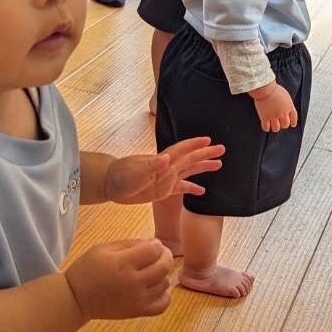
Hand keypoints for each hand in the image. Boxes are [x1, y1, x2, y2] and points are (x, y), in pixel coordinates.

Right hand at [66, 238, 173, 319]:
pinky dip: (165, 295)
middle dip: (165, 256)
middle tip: (159, 254)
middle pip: (164, 266)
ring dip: (162, 274)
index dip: (156, 244)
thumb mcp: (104, 248)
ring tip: (151, 271)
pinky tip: (156, 288)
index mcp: (121, 263)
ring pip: (165, 283)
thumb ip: (131, 244)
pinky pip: (163, 305)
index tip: (152, 244)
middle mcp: (132, 282)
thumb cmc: (88, 270)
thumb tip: (155, 244)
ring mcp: (137, 299)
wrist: (76, 299)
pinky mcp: (138, 312)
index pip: (153, 250)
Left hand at [105, 137, 224, 203]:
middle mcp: (167, 168)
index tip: (208, 140)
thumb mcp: (136, 172)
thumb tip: (167, 158)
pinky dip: (192, 188)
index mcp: (162, 162)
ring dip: (202, 167)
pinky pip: (181, 188)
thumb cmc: (121, 176)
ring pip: (189, 171)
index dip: (195, 145)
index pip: (182, 151)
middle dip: (205, 153)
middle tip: (222, 149)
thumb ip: (152, 166)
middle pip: (190, 159)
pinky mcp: (162, 190)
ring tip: (219, 164)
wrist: (109, 184)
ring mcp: (165, 178)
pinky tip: (202, 191)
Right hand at [252, 83, 297, 132]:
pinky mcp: (265, 117)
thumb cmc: (274, 89)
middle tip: (279, 122)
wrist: (265, 89)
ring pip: (276, 128)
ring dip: (275, 127)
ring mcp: (274, 116)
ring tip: (272, 124)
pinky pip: (266, 127)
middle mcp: (283, 113)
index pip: (294, 119)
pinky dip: (266, 128)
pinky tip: (266, 125)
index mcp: (289, 107)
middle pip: (285, 125)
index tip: (292, 124)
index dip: (293, 123)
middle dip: (283, 124)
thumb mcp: (286, 96)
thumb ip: (287, 104)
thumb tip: (286, 108)